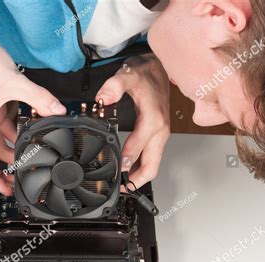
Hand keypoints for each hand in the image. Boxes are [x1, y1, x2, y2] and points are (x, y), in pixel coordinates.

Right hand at [0, 32, 65, 194]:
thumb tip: (57, 110)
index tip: (5, 189)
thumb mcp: (13, 82)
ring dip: (12, 151)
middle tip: (22, 179)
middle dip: (5, 170)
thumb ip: (38, 98)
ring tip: (29, 159)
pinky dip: (15, 132)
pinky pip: (3, 126)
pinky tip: (29, 133)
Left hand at [96, 53, 169, 188]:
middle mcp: (160, 131)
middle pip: (151, 166)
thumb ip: (114, 85)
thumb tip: (103, 98)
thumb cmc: (146, 73)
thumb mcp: (128, 74)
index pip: (138, 149)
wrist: (160, 69)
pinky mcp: (159, 135)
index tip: (114, 174)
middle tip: (119, 189)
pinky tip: (129, 170)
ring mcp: (161, 135)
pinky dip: (141, 167)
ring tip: (122, 185)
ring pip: (153, 165)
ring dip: (139, 177)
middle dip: (136, 180)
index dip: (125, 163)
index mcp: (153, 120)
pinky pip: (152, 157)